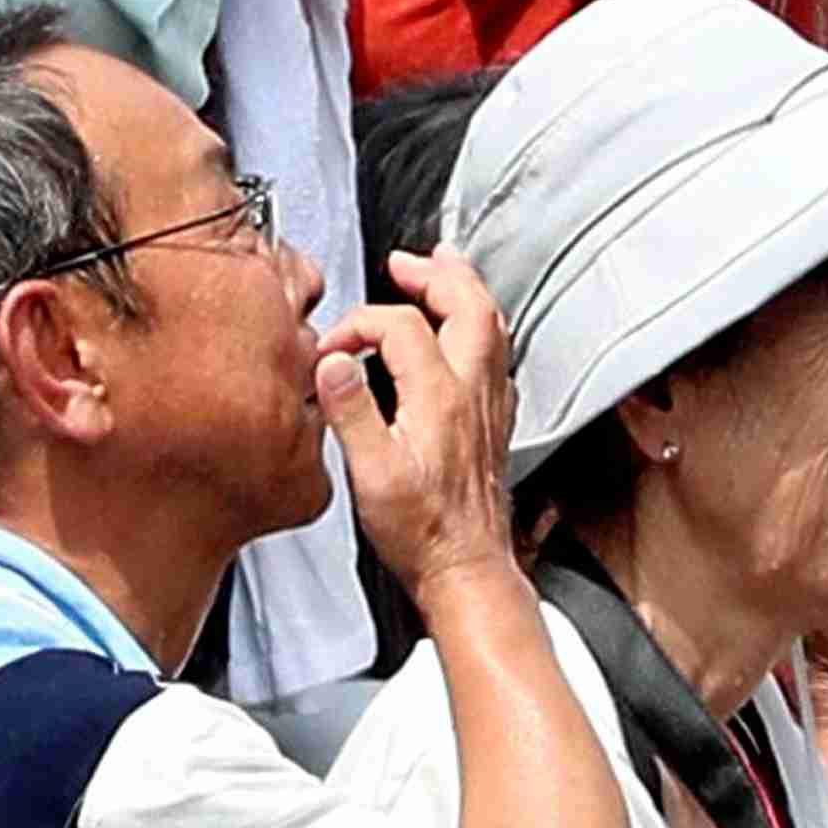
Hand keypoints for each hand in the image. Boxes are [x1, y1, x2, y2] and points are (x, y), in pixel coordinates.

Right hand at [324, 243, 525, 598]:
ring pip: (493, 327)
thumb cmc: (421, 531)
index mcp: (441, 397)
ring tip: (445, 269)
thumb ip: (352, 411)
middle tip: (406, 261)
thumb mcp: (370, 473)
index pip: (401, 326)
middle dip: (436, 274)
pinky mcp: (495, 423)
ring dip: (466, 291)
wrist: (467, 567)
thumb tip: (332, 361)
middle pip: (470, 307)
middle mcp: (474, 393)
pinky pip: (497, 356)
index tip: (330, 348)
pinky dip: (480, 326)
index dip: (358, 324)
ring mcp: (491, 406)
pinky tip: (468, 333)